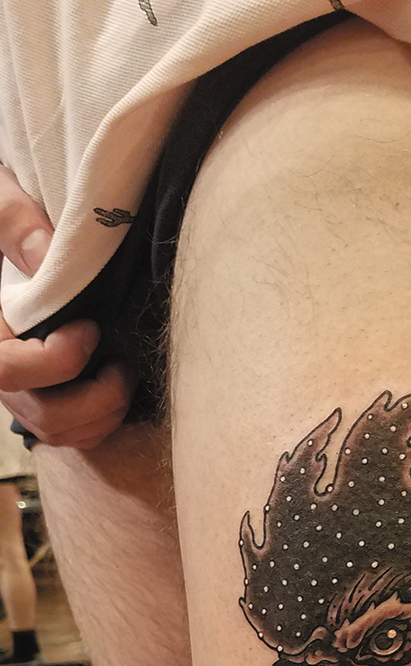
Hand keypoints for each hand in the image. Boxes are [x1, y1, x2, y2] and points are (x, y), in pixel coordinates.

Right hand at [0, 164, 136, 445]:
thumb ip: (11, 220)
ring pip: (58, 432)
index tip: (90, 329)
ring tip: (125, 374)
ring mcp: (20, 388)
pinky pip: (71, 436)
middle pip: (39, 414)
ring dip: (103, 414)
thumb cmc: (5, 209)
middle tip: (122, 366)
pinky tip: (119, 390)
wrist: (18, 236)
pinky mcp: (45, 396)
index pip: (4, 370)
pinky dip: (101, 424)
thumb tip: (46, 254)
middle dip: (93, 398)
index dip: (55, 361)